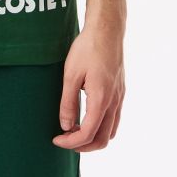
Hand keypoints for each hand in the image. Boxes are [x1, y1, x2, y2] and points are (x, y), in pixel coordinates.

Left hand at [51, 24, 124, 152]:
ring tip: (74, 130)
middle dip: (83, 146)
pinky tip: (87, 117)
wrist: (107, 30)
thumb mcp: (71, 74)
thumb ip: (68, 102)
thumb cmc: (87, 49)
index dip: (71, 142)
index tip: (56, 140)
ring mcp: (119, 97)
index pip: (88, 134)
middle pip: (103, 140)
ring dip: (93, 138)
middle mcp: (114, 102)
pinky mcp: (120, 92)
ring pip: (111, 131)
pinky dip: (101, 127)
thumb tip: (66, 126)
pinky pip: (114, 119)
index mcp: (101, 99)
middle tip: (65, 140)